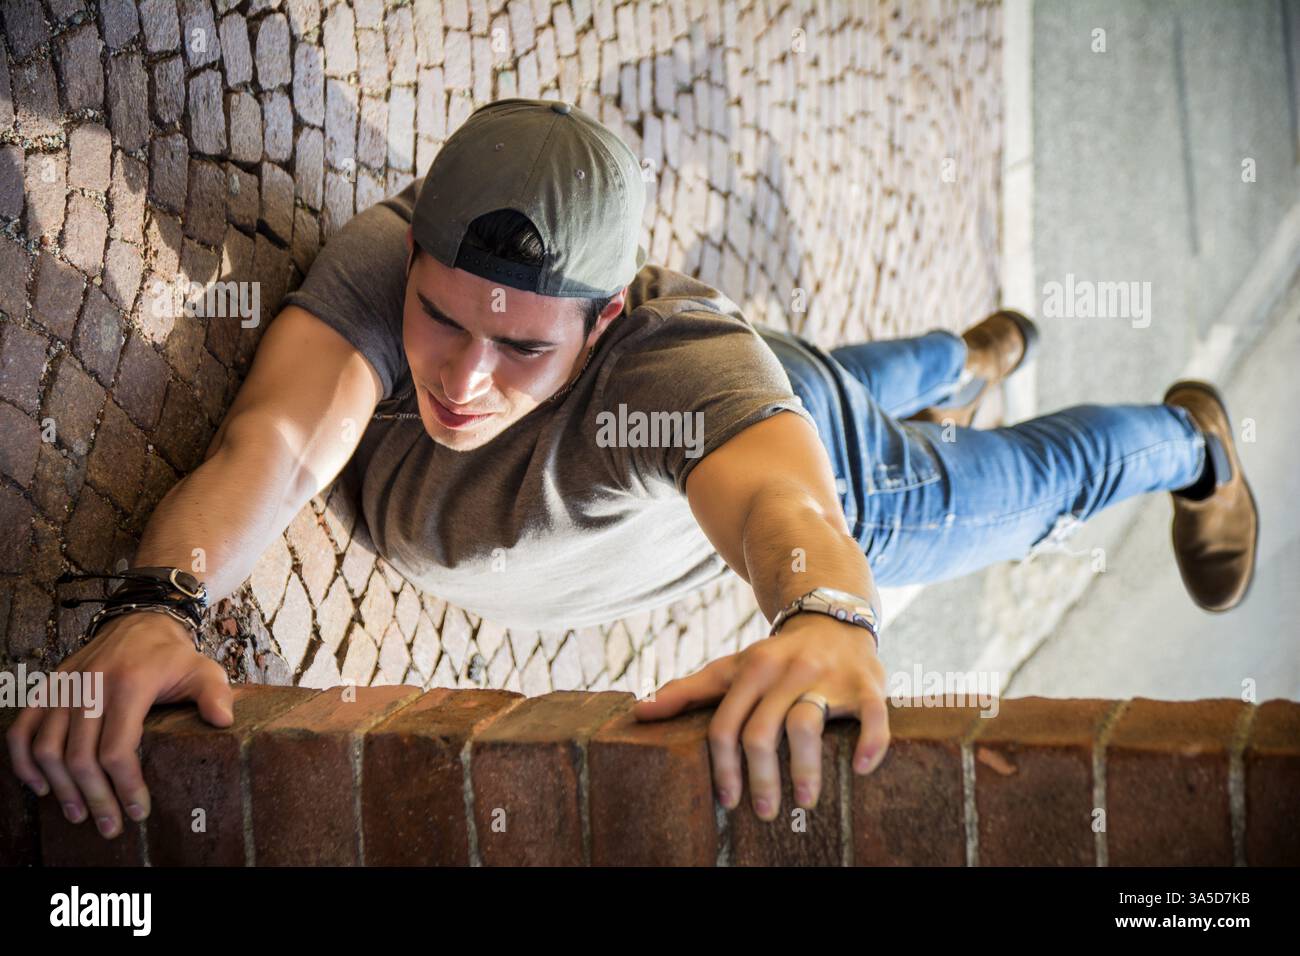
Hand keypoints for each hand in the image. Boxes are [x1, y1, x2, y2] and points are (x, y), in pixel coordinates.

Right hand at [4, 611, 234, 838]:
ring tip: (78, 814)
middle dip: (95, 798)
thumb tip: (223, 721)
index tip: (138, 812)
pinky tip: (41, 786)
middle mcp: (91, 685)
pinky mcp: (49, 688)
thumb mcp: (203, 669)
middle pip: (80, 757)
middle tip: (109, 826)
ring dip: (60, 788)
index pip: (117, 749)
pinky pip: (21, 728)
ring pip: (48, 749)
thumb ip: (214, 694)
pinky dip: (23, 761)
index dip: (126, 786)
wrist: (140, 622)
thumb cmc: (173, 656)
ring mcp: (66, 687)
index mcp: (130, 684)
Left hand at [632, 613, 888, 820]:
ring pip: (806, 726)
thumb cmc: (776, 657)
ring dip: (804, 770)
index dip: (722, 767)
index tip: (727, 800)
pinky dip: (869, 743)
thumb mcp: (733, 667)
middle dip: (760, 779)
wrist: (834, 617)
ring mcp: (828, 676)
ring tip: (805, 802)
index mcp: (753, 668)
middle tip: (763, 811)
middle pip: (762, 732)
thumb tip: (639, 712)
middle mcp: (788, 670)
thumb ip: (689, 690)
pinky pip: (872, 715)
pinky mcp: (866, 683)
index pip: (726, 725)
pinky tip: (861, 770)